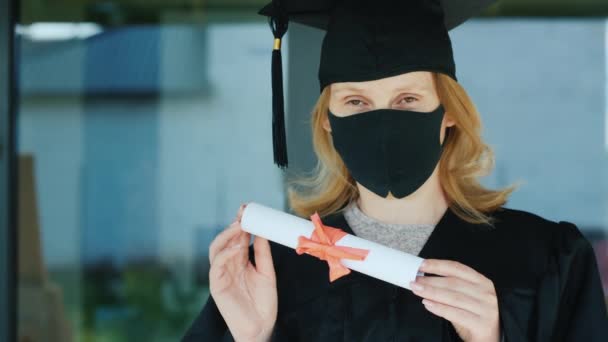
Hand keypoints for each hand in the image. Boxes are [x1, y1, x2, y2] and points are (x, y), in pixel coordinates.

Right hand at [209, 203, 277, 341]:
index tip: (249, 209)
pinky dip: (225, 255)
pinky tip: (237, 249)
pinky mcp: (216, 286)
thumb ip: (262, 253)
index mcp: (240, 260)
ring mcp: (221, 274)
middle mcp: (228, 264)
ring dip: (227, 236)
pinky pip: (216, 266)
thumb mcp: (267, 273)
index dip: (241, 223)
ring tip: (240, 227)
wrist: (261, 327)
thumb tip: (262, 231)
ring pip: (216, 249)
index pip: (237, 237)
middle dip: (233, 225)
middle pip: (225, 239)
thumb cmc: (263, 302)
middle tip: (244, 213)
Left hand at [409, 259, 499, 341]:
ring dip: (431, 292)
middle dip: (431, 280)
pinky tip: (427, 304)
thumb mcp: (464, 299)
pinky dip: (439, 308)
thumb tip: (424, 280)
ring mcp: (486, 309)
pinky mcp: (482, 324)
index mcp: (482, 282)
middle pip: (453, 282)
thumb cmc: (474, 318)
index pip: (457, 269)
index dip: (438, 265)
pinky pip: (456, 314)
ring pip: (453, 297)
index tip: (421, 265)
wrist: (489, 341)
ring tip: (417, 290)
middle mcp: (486, 294)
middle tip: (414, 280)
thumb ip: (449, 289)